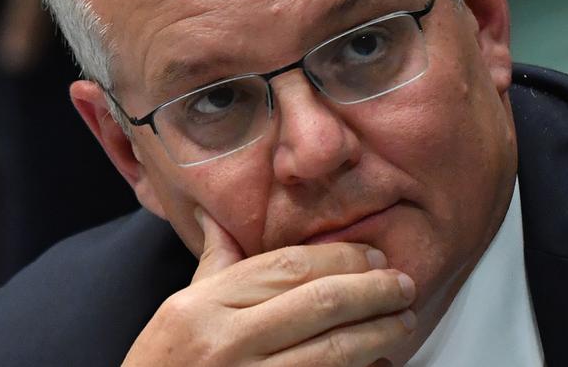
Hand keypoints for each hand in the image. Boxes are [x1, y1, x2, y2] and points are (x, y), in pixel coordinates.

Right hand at [122, 209, 416, 366]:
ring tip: (402, 320)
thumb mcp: (182, 308)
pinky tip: (379, 363)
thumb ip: (212, 262)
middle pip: (319, 303)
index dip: (340, 258)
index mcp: (202, 305)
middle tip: (401, 284)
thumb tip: (213, 215)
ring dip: (378, 333)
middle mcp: (224, 341)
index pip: (288, 267)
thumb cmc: (165, 364)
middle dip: (372, 291)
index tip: (372, 256)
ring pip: (332, 351)